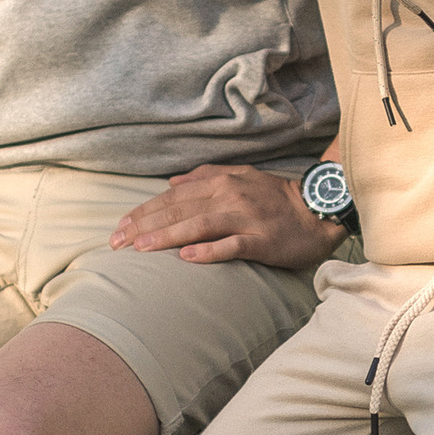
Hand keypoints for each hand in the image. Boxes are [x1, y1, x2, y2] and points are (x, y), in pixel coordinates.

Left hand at [110, 166, 343, 269]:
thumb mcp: (240, 177)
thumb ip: (205, 177)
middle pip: (179, 210)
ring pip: (199, 225)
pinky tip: (187, 258)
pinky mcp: (262, 240)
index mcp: (221, 182)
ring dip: (167, 236)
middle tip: (117, 243)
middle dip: (144, 226)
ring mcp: (246, 218)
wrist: (317, 210)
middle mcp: (229, 196)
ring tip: (141, 249)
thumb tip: (172, 182)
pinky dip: (209, 251)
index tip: (119, 228)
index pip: (172, 198)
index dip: (144, 212)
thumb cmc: (275, 198)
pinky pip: (232, 245)